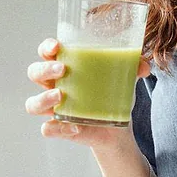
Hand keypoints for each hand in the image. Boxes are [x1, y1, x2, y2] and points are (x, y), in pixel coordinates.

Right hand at [25, 38, 149, 148]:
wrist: (116, 128)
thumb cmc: (113, 95)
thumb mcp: (123, 79)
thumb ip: (133, 68)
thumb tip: (144, 66)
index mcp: (65, 67)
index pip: (46, 52)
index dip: (46, 47)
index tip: (57, 46)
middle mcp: (53, 85)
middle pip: (34, 73)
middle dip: (44, 70)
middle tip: (63, 70)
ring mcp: (54, 108)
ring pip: (32, 104)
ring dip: (43, 99)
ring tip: (61, 96)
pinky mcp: (59, 129)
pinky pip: (47, 129)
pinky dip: (57, 129)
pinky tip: (74, 127)